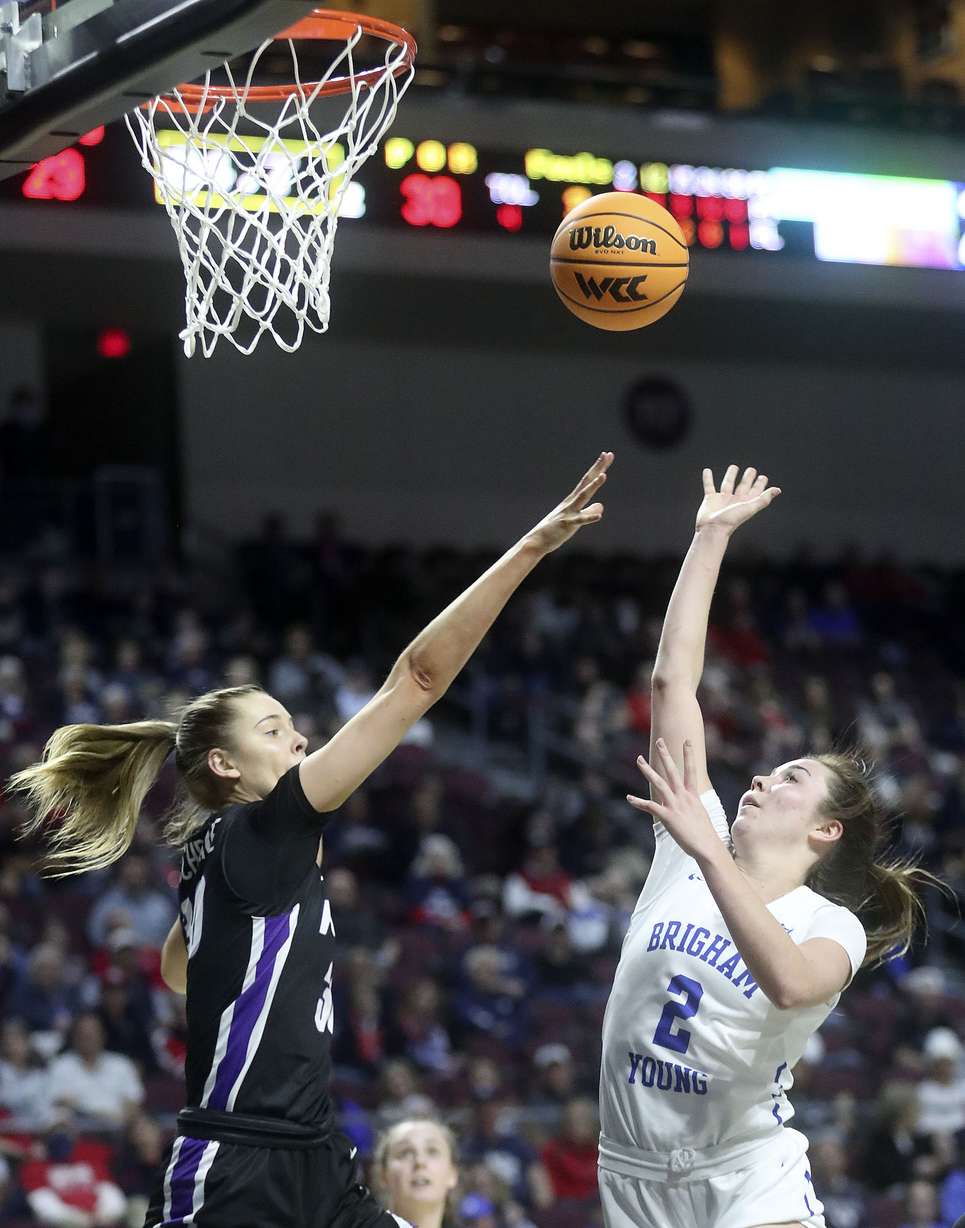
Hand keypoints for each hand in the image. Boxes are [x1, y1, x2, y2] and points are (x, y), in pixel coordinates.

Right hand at [524, 452, 612, 554]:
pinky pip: (579, 520)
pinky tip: (599, 516)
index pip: (588, 481)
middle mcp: (571, 502)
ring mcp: (568, 512)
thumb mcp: (575, 520)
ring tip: (603, 475)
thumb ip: (588, 512)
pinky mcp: (567, 524)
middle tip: (607, 454)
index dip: (598, 468)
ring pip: (583, 496)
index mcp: (573, 500)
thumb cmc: (554, 530)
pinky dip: (589, 517)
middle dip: (598, 469)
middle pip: (587, 482)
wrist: (536, 542)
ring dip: (593, 486)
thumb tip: (601, 505)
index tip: (607, 455)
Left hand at [627, 739, 725, 863]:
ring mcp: (675, 805)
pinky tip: (629, 798)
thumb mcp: (699, 814)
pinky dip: (638, 802)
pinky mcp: (667, 817)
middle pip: (673, 771)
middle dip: (666, 755)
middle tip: (659, 741)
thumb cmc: (704, 834)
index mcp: (693, 796)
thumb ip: (692, 805)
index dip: (689, 755)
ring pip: (659, 783)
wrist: (707, 847)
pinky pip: (650, 806)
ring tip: (639, 759)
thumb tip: (689, 804)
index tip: (687, 741)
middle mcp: (684, 797)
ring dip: (648, 770)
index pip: (690, 770)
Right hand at [695, 465, 779, 536]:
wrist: (712, 529)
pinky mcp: (710, 499)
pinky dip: (708, 479)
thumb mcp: (750, 508)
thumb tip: (778, 490)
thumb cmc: (731, 520)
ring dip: (730, 476)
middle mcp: (735, 500)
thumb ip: (763, 499)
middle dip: (748, 478)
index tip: (763, 477)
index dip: (760, 484)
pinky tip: (707, 471)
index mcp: (745, 502)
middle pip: (743, 486)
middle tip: (751, 470)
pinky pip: (709, 486)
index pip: (755, 491)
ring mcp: (722, 499)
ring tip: (733, 467)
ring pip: (727, 484)